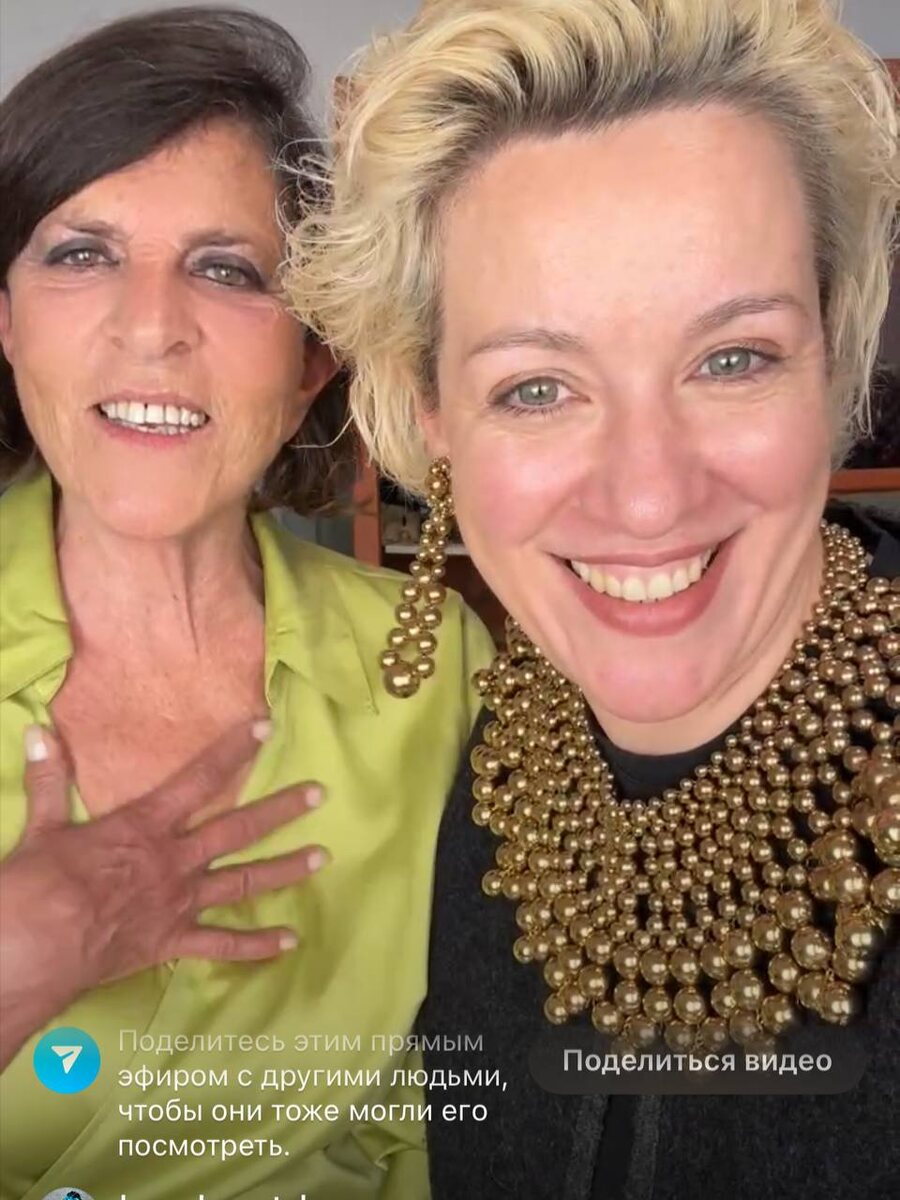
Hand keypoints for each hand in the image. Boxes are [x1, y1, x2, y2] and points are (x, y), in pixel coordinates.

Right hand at [2, 720, 326, 1002]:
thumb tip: (37, 731)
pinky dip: (257, 946)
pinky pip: (223, 944)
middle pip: (238, 828)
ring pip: (243, 881)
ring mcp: (180, 903)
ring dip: (285, 869)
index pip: (199, 778)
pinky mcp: (173, 941)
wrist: (36, 948)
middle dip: (281, 809)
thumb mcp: (43, 827)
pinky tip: (289, 942)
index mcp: (146, 826)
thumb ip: (49, 779)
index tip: (265, 727)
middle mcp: (175, 860)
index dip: (234, 750)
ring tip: (321, 858)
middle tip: (319, 794)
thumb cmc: (38, 886)